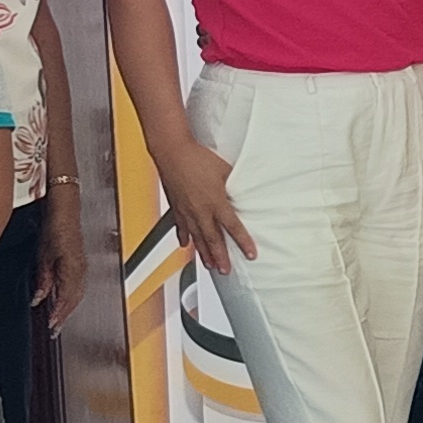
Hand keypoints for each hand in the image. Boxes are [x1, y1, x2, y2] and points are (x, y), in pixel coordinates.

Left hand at [34, 189, 89, 330]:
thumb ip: (44, 279)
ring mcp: (83, 267)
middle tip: (54, 330)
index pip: (67, 298)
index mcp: (73, 269)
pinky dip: (70, 298)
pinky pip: (77, 286)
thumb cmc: (55, 228)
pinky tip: (62, 301)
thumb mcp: (44, 255)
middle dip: (64, 316)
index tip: (52, 325)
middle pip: (74, 300)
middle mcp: (81, 270)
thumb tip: (40, 298)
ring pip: (77, 295)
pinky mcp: (81, 264)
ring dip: (67, 308)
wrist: (65, 212)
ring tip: (58, 320)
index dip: (59, 313)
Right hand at [155, 138, 255, 271]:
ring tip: (209, 265)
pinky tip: (185, 245)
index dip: (243, 242)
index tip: (250, 254)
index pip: (233, 227)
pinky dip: (184, 237)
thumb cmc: (197, 158)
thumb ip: (234, 184)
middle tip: (226, 271)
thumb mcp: (225, 170)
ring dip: (204, 253)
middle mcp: (201, 211)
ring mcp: (186, 211)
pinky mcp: (176, 207)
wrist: (172, 151)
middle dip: (221, 257)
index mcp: (216, 202)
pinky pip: (181, 227)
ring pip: (197, 238)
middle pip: (213, 240)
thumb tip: (243, 190)